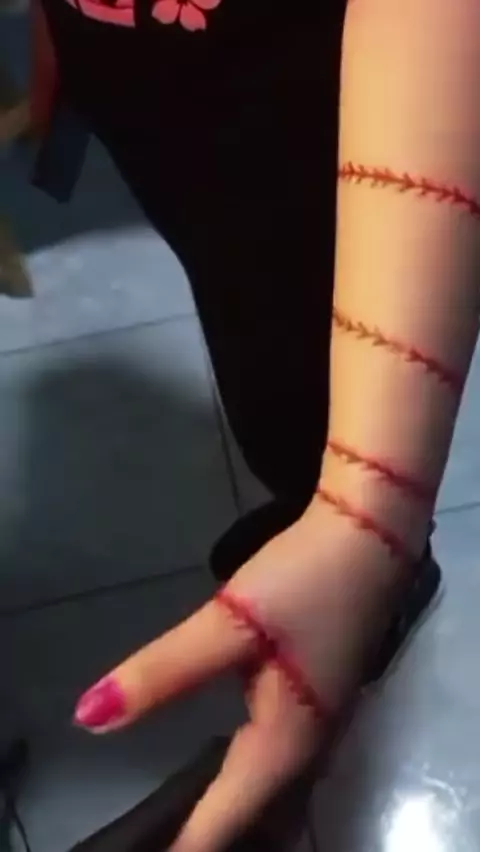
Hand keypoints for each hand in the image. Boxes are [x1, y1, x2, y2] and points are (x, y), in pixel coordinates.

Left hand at [73, 500, 403, 851]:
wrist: (371, 534)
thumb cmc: (303, 582)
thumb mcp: (230, 622)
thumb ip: (163, 672)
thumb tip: (89, 717)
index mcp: (285, 743)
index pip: (223, 820)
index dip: (182, 847)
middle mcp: (306, 746)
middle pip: (251, 816)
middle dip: (203, 834)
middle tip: (153, 840)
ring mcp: (318, 722)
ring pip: (265, 790)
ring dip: (224, 810)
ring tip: (175, 818)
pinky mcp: (316, 696)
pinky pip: (274, 760)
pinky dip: (240, 777)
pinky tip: (218, 764)